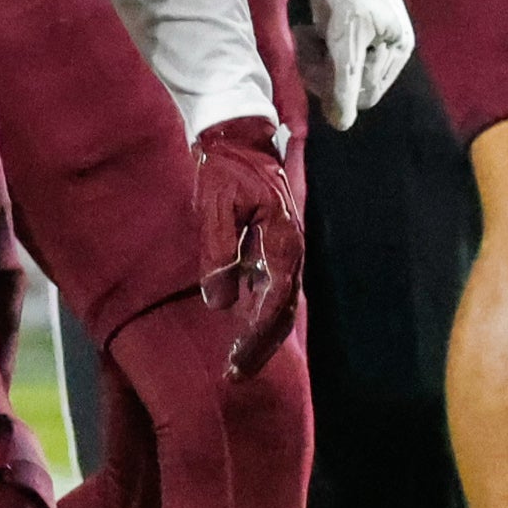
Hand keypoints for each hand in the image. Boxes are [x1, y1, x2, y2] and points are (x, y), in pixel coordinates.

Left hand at [191, 118, 303, 370]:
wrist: (238, 131)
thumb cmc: (224, 166)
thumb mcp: (216, 206)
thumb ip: (218, 252)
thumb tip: (219, 302)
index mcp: (284, 239)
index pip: (277, 299)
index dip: (258, 334)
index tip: (236, 361)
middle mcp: (291, 247)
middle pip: (285, 308)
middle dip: (262, 344)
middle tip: (236, 375)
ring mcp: (285, 246)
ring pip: (281, 301)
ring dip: (262, 333)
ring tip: (239, 362)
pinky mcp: (273, 243)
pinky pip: (273, 287)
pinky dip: (261, 312)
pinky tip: (243, 327)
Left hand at [287, 0, 414, 129]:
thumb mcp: (347, 37)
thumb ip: (345, 81)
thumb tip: (343, 126)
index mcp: (397, 50)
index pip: (364, 93)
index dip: (338, 88)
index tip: (317, 65)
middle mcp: (385, 49)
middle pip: (350, 84)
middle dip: (325, 72)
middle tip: (306, 47)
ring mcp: (365, 40)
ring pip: (336, 72)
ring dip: (316, 60)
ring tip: (305, 36)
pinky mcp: (346, 31)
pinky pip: (329, 56)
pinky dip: (315, 48)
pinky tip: (308, 31)